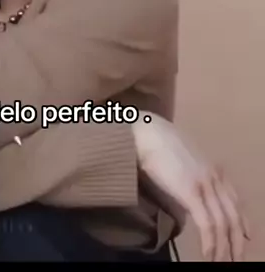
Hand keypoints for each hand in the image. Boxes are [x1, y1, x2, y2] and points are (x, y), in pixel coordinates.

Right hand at [132, 112, 250, 261]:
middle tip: (237, 259)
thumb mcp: (182, 158)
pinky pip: (207, 224)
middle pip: (233, 215)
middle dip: (236, 241)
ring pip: (223, 223)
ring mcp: (204, 184)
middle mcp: (214, 177)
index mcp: (212, 169)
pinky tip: (209, 255)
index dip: (242, 220)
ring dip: (225, 248)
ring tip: (222, 263)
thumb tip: (187, 191)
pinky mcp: (191, 192)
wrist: (147, 133)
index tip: (244, 236)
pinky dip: (211, 243)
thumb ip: (190, 174)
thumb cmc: (157, 143)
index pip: (235, 199)